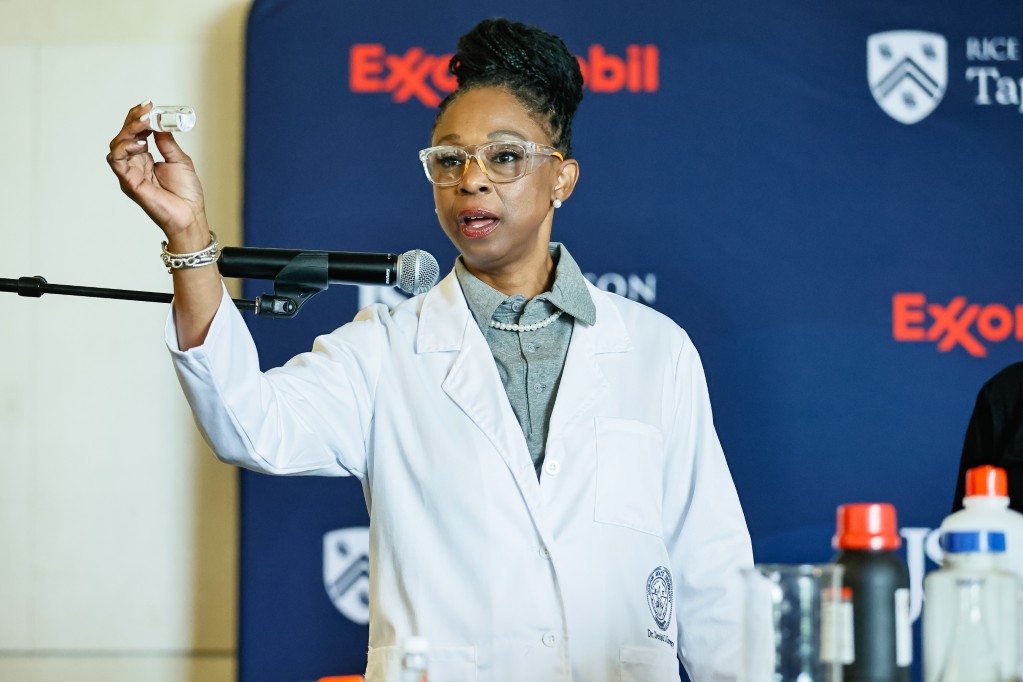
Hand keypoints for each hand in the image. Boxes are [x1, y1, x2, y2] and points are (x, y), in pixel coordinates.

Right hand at [107, 101, 208, 241]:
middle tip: (146, 110)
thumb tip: (158, 123)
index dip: (139, 118)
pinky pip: (117, 161)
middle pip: (124, 136)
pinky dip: (124, 148)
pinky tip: (139, 143)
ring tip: (143, 124)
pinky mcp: (128, 182)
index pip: (135, 133)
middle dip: (133, 120)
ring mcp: (130, 173)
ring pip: (117, 145)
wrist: (190, 215)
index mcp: (145, 158)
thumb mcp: (179, 160)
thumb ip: (166, 142)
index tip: (149, 105)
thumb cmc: (186, 193)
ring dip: (128, 131)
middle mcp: (134, 164)